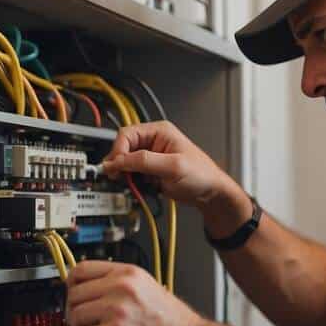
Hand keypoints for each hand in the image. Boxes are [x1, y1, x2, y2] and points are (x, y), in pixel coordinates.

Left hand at [65, 260, 203, 325]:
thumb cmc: (173, 325)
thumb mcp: (146, 289)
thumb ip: (118, 286)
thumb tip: (87, 294)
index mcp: (128, 272)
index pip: (80, 269)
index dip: (72, 287)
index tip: (76, 300)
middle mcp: (121, 286)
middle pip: (73, 293)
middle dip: (76, 313)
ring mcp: (117, 308)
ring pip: (75, 316)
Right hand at [104, 121, 252, 237]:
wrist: (211, 194)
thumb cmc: (202, 175)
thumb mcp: (172, 166)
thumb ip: (144, 162)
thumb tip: (119, 161)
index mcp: (159, 131)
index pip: (127, 134)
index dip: (118, 151)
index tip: (114, 167)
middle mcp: (153, 142)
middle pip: (123, 148)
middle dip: (119, 163)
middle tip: (117, 177)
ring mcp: (151, 157)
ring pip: (125, 163)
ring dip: (124, 174)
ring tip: (130, 184)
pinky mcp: (150, 171)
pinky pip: (132, 174)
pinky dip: (131, 182)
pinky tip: (138, 188)